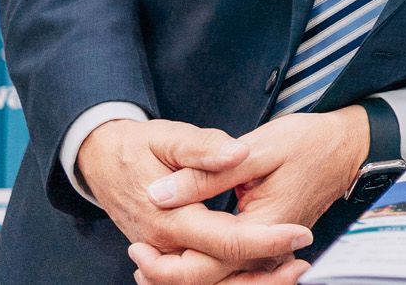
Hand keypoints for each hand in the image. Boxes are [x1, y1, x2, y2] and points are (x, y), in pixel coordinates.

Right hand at [75, 119, 310, 281]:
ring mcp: (165, 254)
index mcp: (171, 218)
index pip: (226, 240)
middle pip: (219, 274)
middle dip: (264, 276)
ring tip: (292, 270)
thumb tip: (235, 152)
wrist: (102, 161)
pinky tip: (264, 268)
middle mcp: (166, 245)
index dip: (267, 239)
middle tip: (303, 263)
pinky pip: (201, 276)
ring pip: (209, 282)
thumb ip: (203, 147)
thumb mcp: (169, 136)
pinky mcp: (169, 254)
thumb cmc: (138, 147)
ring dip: (250, 282)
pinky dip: (231, 277)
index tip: (301, 233)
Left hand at [128, 108, 369, 284]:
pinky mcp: (268, 249)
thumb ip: (208, 173)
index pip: (206, 264)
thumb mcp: (259, 147)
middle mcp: (267, 251)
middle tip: (136, 253)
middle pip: (210, 281)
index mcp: (262, 226)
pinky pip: (232, 272)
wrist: (346, 148)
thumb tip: (160, 193)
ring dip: (183, 277)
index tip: (138, 243)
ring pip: (221, 282)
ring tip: (147, 262)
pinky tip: (179, 259)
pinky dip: (203, 271)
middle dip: (167, 275)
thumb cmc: (308, 142)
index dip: (166, 262)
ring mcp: (269, 253)